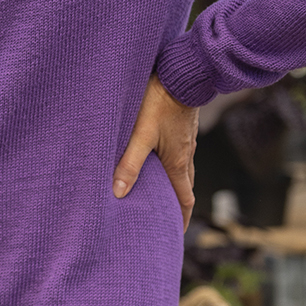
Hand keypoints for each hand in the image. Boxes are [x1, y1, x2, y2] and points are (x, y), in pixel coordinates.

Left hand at [112, 73, 198, 230]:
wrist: (182, 71)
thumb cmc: (160, 101)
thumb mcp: (141, 134)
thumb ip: (129, 163)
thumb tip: (118, 193)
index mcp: (178, 162)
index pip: (184, 199)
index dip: (181, 218)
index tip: (177, 233)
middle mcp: (186, 154)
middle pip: (184, 186)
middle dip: (177, 204)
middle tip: (167, 217)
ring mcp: (187, 139)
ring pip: (182, 168)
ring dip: (175, 183)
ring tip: (161, 190)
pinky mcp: (183, 126)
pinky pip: (180, 151)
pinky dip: (173, 163)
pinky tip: (161, 156)